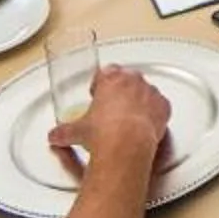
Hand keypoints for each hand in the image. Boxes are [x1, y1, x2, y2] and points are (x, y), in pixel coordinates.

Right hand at [50, 65, 169, 175]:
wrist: (126, 145)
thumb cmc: (104, 132)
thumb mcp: (77, 131)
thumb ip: (64, 131)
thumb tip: (55, 136)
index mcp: (110, 79)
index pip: (106, 72)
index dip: (101, 84)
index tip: (98, 94)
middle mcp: (132, 81)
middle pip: (127, 79)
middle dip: (120, 91)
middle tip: (112, 107)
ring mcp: (150, 92)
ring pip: (145, 91)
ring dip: (139, 101)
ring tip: (130, 118)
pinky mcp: (164, 107)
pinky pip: (160, 106)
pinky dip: (155, 113)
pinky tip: (146, 124)